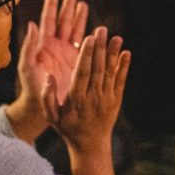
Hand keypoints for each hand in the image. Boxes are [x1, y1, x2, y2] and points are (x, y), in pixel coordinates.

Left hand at [18, 0, 88, 106]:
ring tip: (82, 3)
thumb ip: (29, 46)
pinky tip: (95, 25)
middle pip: (62, 21)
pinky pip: (84, 44)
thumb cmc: (31, 87)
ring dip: (78, 16)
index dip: (51, 6)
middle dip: (67, 6)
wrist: (43, 105)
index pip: (47, 20)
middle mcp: (55, 45)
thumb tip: (32, 24)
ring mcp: (66, 52)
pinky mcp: (77, 61)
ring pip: (74, 30)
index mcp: (42, 45)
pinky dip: (90, 34)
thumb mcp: (27, 66)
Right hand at [42, 27, 129, 153]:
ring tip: (116, 37)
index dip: (86, 56)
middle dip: (99, 49)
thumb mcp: (51, 116)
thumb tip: (48, 76)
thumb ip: (47, 96)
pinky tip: (126, 53)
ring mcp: (106, 98)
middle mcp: (93, 97)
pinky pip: (120, 81)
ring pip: (110, 73)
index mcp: (76, 99)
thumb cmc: (68, 128)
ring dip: (113, 54)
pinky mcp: (116, 100)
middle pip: (97, 69)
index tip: (88, 39)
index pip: (82, 74)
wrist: (90, 144)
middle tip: (101, 30)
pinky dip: (124, 67)